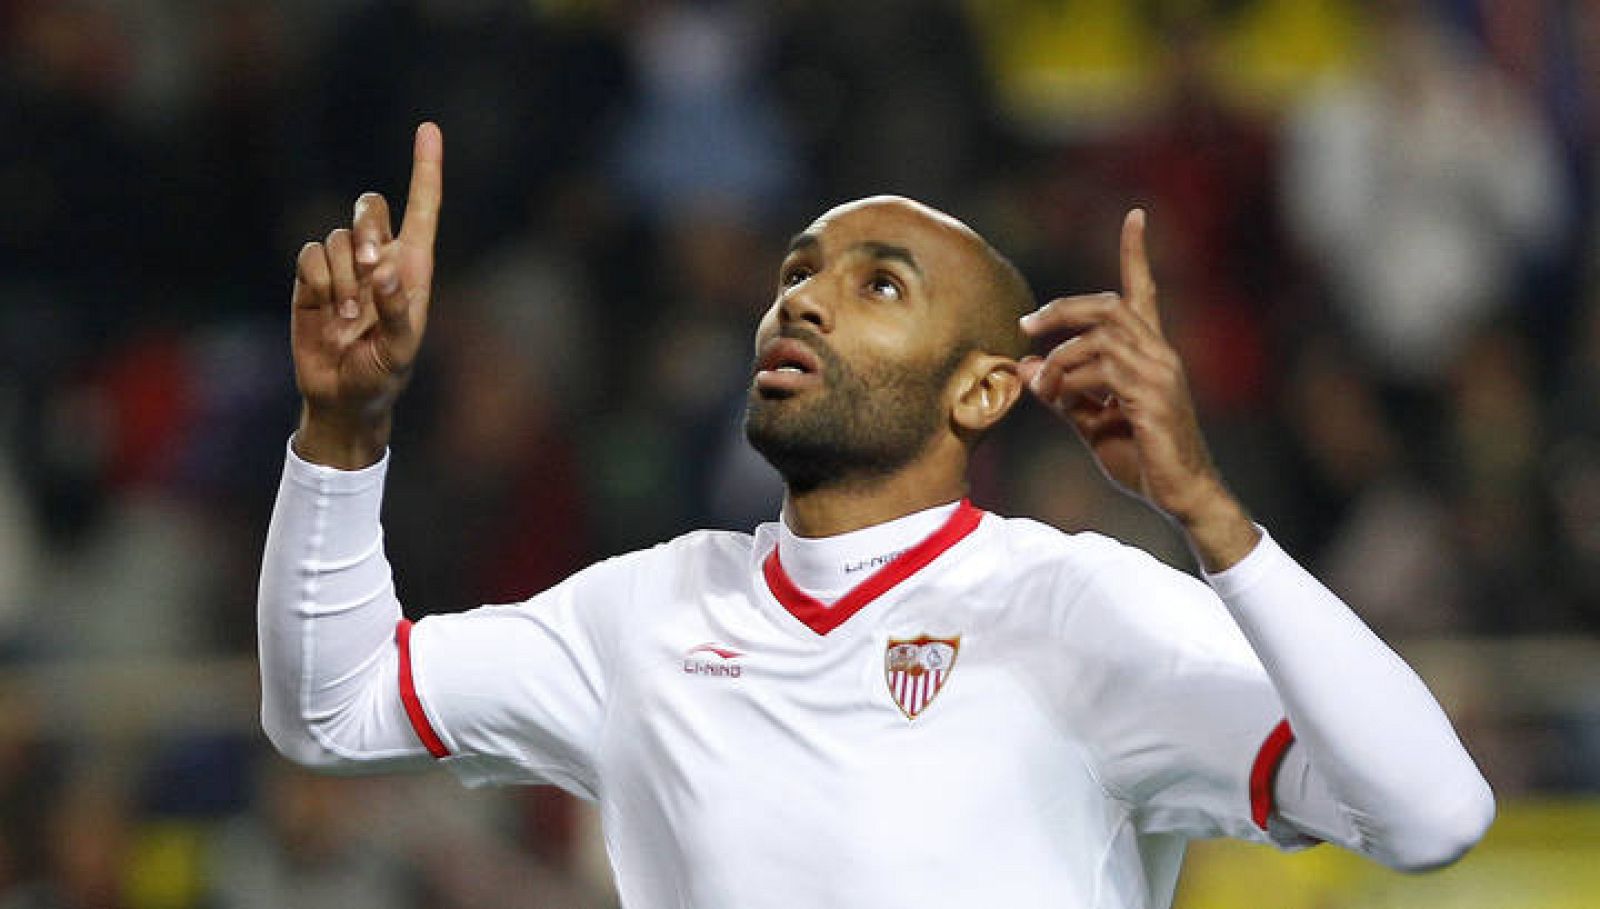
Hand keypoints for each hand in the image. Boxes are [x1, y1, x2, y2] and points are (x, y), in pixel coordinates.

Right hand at [291, 123, 442, 467]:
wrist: (341, 397)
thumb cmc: (383, 375)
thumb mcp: (399, 350)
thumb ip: (397, 311)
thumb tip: (386, 272)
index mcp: (414, 268)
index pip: (423, 209)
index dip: (426, 169)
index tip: (427, 129)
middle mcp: (380, 259)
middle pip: (370, 207)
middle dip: (367, 229)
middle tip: (371, 268)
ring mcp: (345, 267)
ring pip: (337, 235)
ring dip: (342, 276)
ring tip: (348, 316)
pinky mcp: (312, 278)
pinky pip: (310, 254)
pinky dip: (318, 279)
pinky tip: (325, 310)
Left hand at [1017, 209, 1257, 568]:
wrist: (1182, 495)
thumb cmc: (1142, 457)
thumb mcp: (1091, 422)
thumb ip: (1060, 393)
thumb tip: (1022, 366)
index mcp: (1149, 354)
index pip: (1142, 292)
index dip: (1136, 253)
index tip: (1135, 215)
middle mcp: (1160, 355)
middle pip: (1108, 306)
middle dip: (1062, 309)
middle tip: (1026, 325)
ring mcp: (1159, 374)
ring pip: (1101, 337)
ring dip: (1059, 356)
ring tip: (1040, 383)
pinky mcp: (1153, 398)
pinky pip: (1102, 372)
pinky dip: (1069, 380)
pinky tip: (1055, 397)